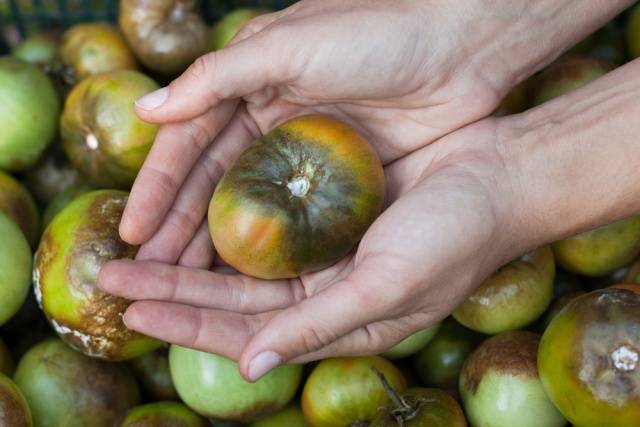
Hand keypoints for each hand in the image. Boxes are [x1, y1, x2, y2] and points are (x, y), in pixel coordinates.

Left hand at [101, 116, 530, 380]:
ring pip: (239, 262)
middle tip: (113, 278)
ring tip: (135, 253)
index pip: (247, 333)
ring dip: (188, 259)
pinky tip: (191, 216)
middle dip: (172, 292)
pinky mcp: (326, 210)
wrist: (498, 176)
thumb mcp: (387, 290)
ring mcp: (323, 250)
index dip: (188, 326)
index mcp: (337, 321)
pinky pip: (265, 221)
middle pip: (231, 299)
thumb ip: (316, 327)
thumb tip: (249, 367)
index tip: (135, 316)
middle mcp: (323, 291)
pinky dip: (226, 221)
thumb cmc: (455, 238)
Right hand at [118, 0, 529, 262]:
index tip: (134, 230)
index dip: (159, 186)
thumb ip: (221, 77)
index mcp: (250, 84)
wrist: (462, 47)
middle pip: (215, 181)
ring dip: (220, 241)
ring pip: (252, 204)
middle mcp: (271, 118)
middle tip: (152, 271)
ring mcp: (307, 151)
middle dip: (181, 225)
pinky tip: (249, 272)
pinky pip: (295, 216)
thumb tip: (148, 110)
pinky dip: (270, 243)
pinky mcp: (341, 176)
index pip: (190, 142)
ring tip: (188, 283)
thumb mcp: (292, 45)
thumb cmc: (377, 35)